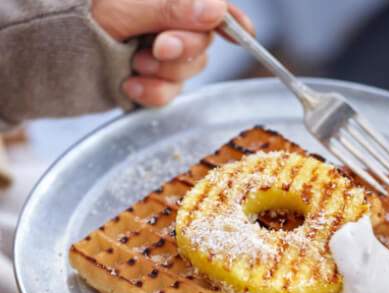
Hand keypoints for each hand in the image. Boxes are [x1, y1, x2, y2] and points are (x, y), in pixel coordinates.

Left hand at [91, 0, 253, 106]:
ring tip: (133, 66)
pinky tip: (130, 85)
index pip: (211, 6)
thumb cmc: (76, 20)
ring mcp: (162, 53)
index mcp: (167, 1)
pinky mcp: (154, 79)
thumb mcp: (124, 9)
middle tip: (156, 49)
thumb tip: (215, 10)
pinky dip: (153, 93)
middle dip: (182, 50)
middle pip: (205, 41)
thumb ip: (171, 7)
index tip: (245, 35)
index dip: (233, 21)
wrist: (47, 59)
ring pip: (190, 70)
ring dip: (163, 73)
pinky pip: (172, 93)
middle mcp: (169, 23)